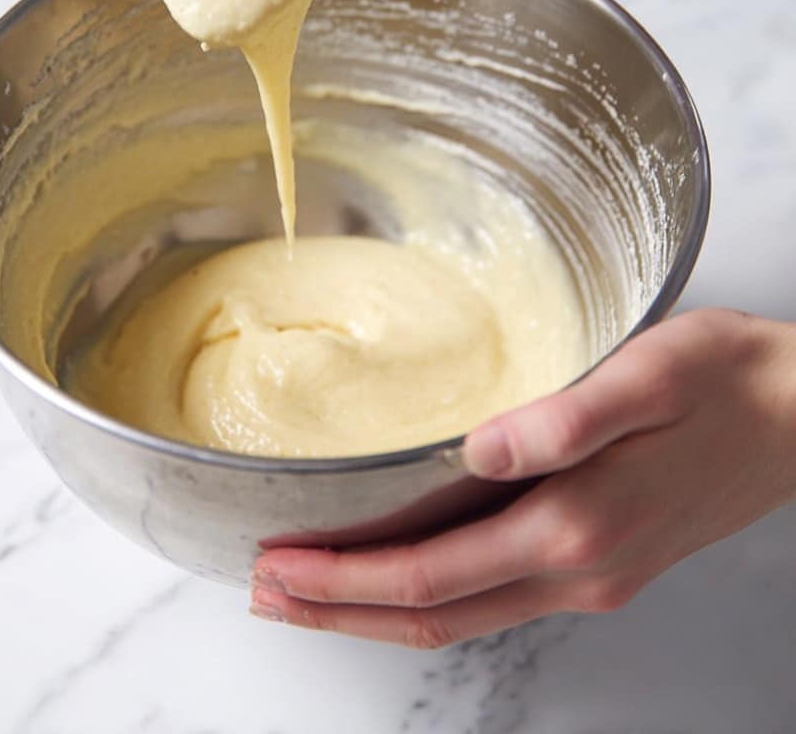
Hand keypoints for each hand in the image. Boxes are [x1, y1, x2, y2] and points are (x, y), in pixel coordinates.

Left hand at [250, 309, 795, 647]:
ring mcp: (591, 574)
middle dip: (340, 609)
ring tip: (313, 591)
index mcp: (574, 524)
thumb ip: (564, 419)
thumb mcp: (648, 377)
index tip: (278, 566)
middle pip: (431, 613)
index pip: (429, 574)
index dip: (344, 579)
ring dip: (377, 608)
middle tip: (266, 594)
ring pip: (461, 614)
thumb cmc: (725, 383)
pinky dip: (430, 593)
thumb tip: (481, 449)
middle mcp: (577, 568)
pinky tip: (404, 571)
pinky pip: (493, 595)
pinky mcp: (602, 560)